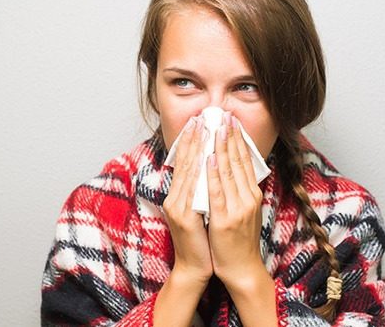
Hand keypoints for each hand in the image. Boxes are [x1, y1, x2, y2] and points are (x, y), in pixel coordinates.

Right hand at [162, 116, 211, 283]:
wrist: (195, 267)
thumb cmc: (201, 241)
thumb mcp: (198, 212)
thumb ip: (199, 192)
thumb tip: (210, 169)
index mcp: (177, 196)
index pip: (184, 163)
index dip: (190, 142)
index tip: (198, 123)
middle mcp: (174, 199)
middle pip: (184, 163)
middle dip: (193, 139)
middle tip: (202, 117)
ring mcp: (178, 208)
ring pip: (189, 172)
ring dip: (198, 148)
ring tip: (206, 128)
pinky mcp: (185, 218)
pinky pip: (195, 190)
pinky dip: (202, 172)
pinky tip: (208, 157)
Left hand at [206, 112, 266, 285]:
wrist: (241, 269)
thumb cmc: (238, 241)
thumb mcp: (242, 211)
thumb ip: (238, 191)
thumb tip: (231, 170)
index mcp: (251, 194)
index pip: (244, 161)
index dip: (237, 139)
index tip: (230, 120)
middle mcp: (248, 198)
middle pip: (238, 162)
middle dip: (230, 136)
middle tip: (223, 115)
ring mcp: (238, 208)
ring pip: (228, 172)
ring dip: (221, 148)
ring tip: (216, 127)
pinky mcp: (225, 220)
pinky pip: (217, 193)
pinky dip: (213, 174)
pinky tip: (209, 158)